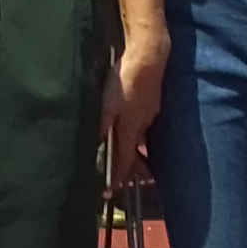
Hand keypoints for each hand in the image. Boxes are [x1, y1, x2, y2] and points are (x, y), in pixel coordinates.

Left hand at [103, 31, 166, 175]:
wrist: (148, 56)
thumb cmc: (125, 81)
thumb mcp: (106, 105)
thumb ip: (100, 125)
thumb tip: (94, 146)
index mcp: (130, 129)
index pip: (125, 161)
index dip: (117, 177)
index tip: (110, 191)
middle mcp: (143, 125)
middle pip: (135, 152)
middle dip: (128, 166)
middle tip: (120, 176)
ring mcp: (149, 112)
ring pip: (140, 137)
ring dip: (132, 147)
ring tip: (122, 151)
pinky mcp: (152, 101)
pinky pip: (143, 123)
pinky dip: (135, 129)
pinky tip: (130, 122)